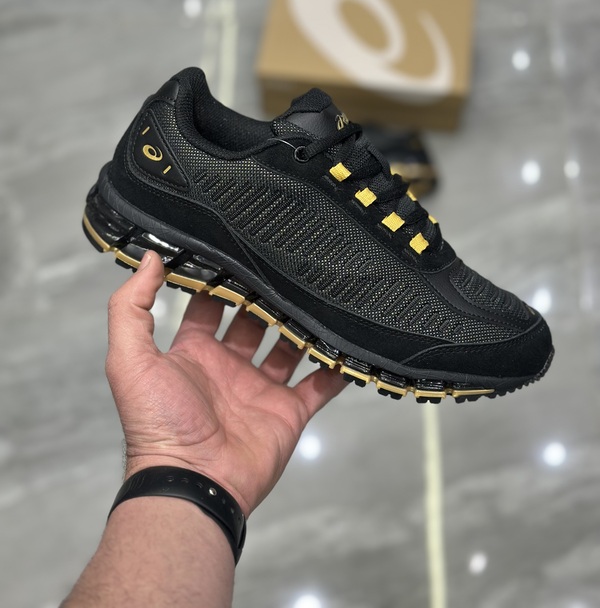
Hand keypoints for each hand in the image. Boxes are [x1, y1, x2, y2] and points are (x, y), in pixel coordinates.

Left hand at [106, 251, 346, 516]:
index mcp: (193, 352)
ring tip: (317, 296)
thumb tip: (149, 257)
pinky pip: (318, 386)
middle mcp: (228, 366)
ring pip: (289, 347)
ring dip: (301, 325)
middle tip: (285, 268)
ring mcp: (261, 389)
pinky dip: (334, 369)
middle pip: (253, 322)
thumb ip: (131, 307)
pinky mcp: (288, 412)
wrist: (192, 483)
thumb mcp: (130, 360)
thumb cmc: (158, 423)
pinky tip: (347, 346)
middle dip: (266, 298)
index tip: (238, 251)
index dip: (220, 281)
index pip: (209, 306)